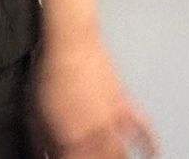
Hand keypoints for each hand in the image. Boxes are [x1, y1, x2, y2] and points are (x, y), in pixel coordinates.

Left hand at [24, 34, 160, 157]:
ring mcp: (113, 120)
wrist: (72, 41)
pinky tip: (152, 152)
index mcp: (72, 138)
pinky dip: (150, 144)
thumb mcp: (36, 110)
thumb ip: (43, 140)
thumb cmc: (52, 71)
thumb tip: (43, 152)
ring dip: (119, 157)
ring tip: (117, 158)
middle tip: (89, 158)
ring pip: (122, 153)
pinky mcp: (125, 104)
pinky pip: (143, 129)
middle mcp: (97, 133)